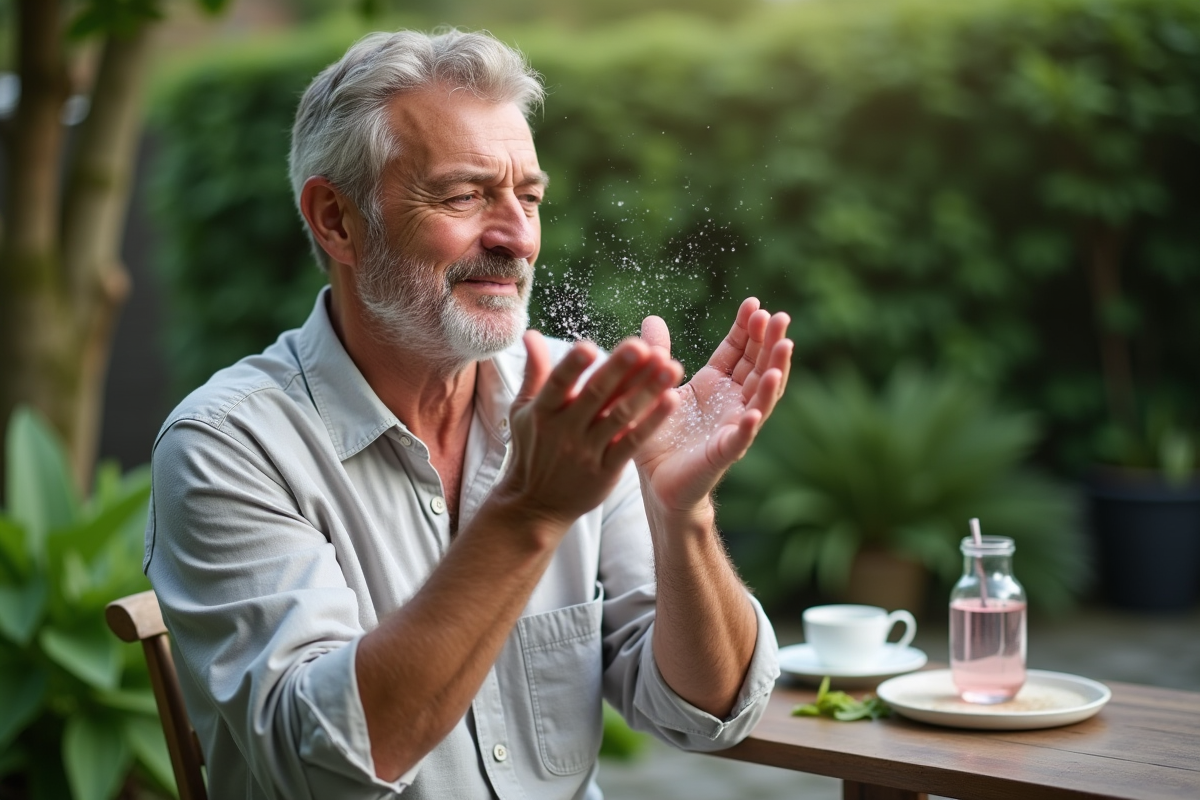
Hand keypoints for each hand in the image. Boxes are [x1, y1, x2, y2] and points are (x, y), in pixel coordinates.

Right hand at [492, 330, 683, 531]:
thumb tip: (531, 333)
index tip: (588, 345)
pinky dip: (652, 423)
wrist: (535, 504)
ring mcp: (587, 451)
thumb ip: (535, 371)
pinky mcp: (607, 470)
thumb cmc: (532, 449)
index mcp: (544, 411)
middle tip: (643, 346)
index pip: (557, 384)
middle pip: (595, 395)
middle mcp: (565, 429)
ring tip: (671, 366)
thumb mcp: (524, 411)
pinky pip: (632, 443)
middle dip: (620, 369)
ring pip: (620, 417)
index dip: (572, 366)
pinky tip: (672, 401)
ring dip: (647, 391)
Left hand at [634, 298, 791, 515]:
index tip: (754, 303)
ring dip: (773, 376)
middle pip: (757, 367)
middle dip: (769, 342)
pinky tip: (754, 413)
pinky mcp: (723, 453)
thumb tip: (651, 318)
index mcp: (715, 383)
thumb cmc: (659, 434)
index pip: (738, 350)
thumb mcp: (656, 387)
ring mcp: (732, 426)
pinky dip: (748, 426)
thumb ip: (658, 354)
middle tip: (778, 317)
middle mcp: (731, 401)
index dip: (747, 328)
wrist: (654, 481)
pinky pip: (740, 438)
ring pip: (760, 398)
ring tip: (784, 350)